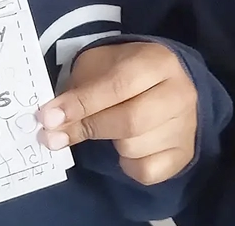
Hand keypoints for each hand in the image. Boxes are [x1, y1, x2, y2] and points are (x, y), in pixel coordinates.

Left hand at [38, 42, 197, 185]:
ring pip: (134, 148)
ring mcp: (186, 126)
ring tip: (110, 129)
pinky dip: (128, 164)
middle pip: (130, 121)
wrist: (168, 86)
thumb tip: (53, 123)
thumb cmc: (128, 72)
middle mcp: (180, 93)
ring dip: (110, 144)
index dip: (81, 103)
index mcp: (159, 62)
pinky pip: (146, 171)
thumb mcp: (102, 65)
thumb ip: (79, 89)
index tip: (48, 118)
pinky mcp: (184, 154)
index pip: (119, 85)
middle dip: (89, 128)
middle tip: (56, 135)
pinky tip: (129, 148)